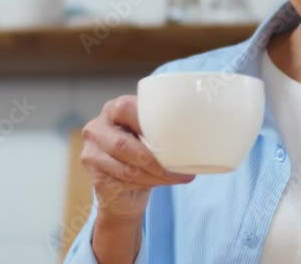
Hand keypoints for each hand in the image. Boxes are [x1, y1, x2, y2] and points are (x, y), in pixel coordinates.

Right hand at [80, 95, 195, 220]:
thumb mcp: (152, 135)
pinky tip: (161, 183)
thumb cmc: (144, 153)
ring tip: (176, 177)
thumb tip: (210, 127)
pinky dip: (147, 184)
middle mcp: (97, 129)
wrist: (125, 191)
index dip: (147, 122)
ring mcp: (91, 154)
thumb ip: (165, 127)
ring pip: (126, 167)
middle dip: (154, 160)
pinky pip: (123, 181)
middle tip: (179, 169)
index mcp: (113, 109)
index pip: (126, 108)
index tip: (172, 136)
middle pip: (123, 144)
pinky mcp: (95, 178)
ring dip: (155, 175)